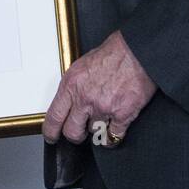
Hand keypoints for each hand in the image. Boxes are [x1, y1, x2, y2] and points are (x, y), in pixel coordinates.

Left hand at [43, 31, 156, 145]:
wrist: (136, 51)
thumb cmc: (112, 54)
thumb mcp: (82, 65)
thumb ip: (73, 86)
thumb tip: (69, 102)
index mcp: (71, 84)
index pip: (54, 117)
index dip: (51, 132)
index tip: (52, 136)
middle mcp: (85, 98)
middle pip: (72, 132)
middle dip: (76, 135)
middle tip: (80, 132)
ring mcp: (104, 108)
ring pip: (94, 133)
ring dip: (98, 129)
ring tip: (104, 118)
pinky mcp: (123, 114)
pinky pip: (113, 137)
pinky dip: (113, 136)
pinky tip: (114, 129)